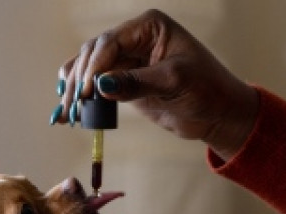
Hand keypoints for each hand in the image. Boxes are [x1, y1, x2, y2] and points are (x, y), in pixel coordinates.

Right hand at [52, 9, 259, 160]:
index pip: (111, 42)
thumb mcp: (174, 82)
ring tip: (65, 113)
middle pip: (94, 54)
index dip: (94, 66)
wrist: (220, 113)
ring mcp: (127, 60)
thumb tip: (102, 85)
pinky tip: (68, 112)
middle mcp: (134, 39)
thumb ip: (137, 83)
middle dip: (80, 80)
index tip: (86, 91)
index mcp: (149, 27)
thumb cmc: (207, 89)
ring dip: (75, 90)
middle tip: (74, 105)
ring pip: (89, 69)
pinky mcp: (124, 82)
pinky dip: (82, 98)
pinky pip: (96, 86)